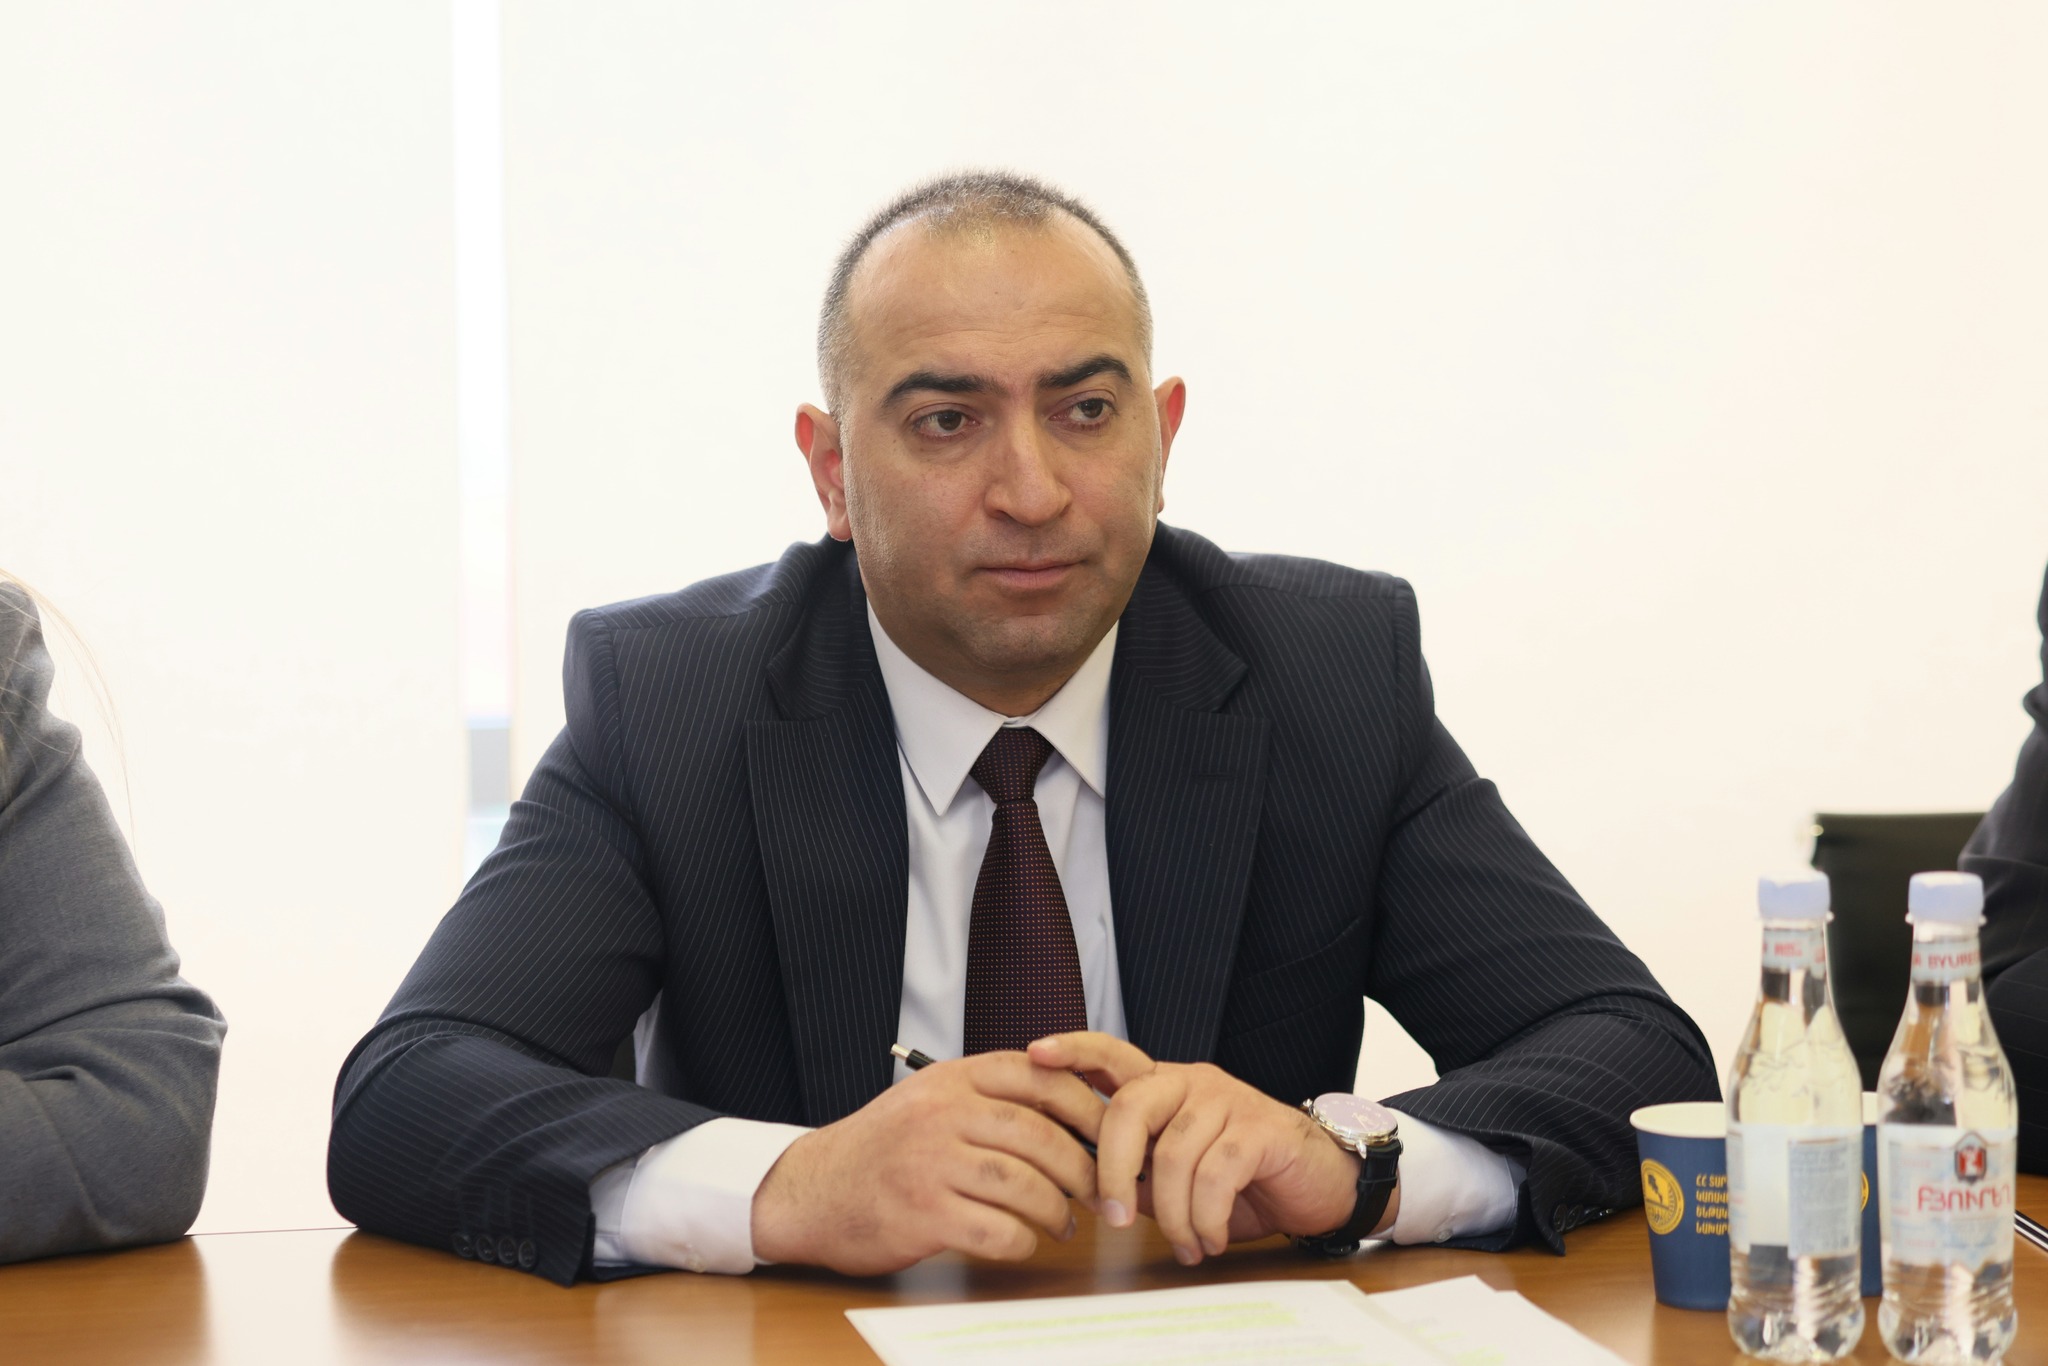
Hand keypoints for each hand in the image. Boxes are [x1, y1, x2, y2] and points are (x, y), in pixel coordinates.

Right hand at [749, 1051, 1103, 1274]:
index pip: (1039, 1077)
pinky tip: (1023, 1242)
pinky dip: (1021, 1241)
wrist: (810, 1190)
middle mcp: (941, 1114)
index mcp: (950, 1078)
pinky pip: (996, 1231)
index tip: (1113, 1132)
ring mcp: (929, 1164)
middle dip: (1082, 1168)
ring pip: (1024, 1185)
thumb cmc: (882, 1149)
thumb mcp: (930, 1099)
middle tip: (1100, 1190)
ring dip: (1057, 1210)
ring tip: (1064, 1221)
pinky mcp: (921, 1214)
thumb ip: (989, 1096)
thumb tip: (1073, 1112)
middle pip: (1039, 1135)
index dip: (1087, 1105)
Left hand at [1027, 1033, 1389, 1265]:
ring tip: (1186, 1244)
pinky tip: (1211, 1238)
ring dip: (1171, 1214)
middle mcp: (1191, 1082)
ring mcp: (1227, 1100)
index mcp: (1163, 1085)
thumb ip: (1135, 1167)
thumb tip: (1082, 1187)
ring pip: (1173, 1153)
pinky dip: (1206, 1217)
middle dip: (1111, 1170)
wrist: (1319, 1182)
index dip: (1073, 1051)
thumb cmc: (1241, 1177)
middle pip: (1130, 1108)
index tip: (1035, 1053)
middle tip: (1113, 1221)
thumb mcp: (1177, 1172)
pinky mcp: (1261, 1130)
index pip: (1111, 1053)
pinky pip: (1216, 1175)